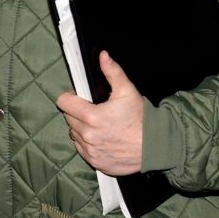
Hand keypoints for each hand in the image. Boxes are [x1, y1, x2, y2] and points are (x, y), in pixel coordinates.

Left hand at [56, 51, 143, 175]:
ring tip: (99, 125)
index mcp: (92, 117)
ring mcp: (91, 151)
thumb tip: (102, 55)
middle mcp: (88, 135)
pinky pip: (82, 150)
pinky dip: (88, 143)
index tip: (80, 97)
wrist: (155, 146)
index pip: (63, 102)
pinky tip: (102, 138)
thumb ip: (112, 71)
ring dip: (81, 128)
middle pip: (69, 118)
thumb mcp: (127, 91)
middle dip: (78, 112)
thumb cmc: (140, 118)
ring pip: (74, 134)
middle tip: (94, 110)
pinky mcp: (95, 162)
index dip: (71, 97)